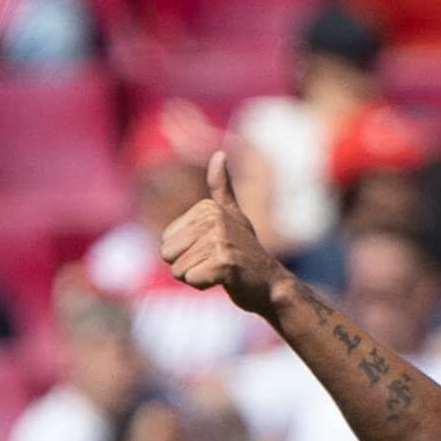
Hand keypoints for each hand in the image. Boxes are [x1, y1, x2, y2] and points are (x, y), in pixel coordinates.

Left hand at [158, 154, 285, 318]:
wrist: (274, 286)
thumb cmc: (248, 254)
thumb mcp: (234, 217)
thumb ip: (222, 188)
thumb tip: (220, 154)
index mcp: (208, 208)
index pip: (167, 241)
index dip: (186, 254)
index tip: (214, 252)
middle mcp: (213, 219)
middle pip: (168, 255)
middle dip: (189, 266)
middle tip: (216, 264)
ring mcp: (220, 240)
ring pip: (179, 270)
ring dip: (199, 277)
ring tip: (222, 272)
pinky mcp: (224, 263)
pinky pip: (192, 279)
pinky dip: (205, 286)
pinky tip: (226, 281)